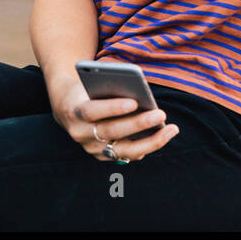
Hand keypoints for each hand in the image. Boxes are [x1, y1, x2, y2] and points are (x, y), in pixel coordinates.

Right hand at [51, 82, 178, 162]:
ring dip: (150, 141)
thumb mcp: (93, 83)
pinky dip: (145, 147)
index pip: (92, 111)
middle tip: (161, 114)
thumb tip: (141, 95)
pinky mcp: (101, 156)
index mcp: (75, 111)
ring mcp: (91, 148)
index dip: (112, 108)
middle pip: (111, 131)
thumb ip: (110, 88)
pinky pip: (126, 155)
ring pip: (123, 150)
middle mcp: (81, 133)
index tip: (134, 102)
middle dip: (138, 123)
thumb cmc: (88, 89)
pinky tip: (163, 136)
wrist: (68, 107)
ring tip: (172, 129)